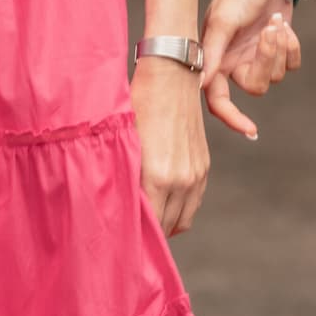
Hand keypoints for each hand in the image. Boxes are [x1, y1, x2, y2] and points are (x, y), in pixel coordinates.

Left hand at [132, 58, 209, 235]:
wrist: (170, 76)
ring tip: (146, 222)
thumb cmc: (138, 106)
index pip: (147, 224)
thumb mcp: (123, 143)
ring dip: (166, 225)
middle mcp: (180, 180)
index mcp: (157, 176)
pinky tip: (162, 205)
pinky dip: (179, 211)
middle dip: (148, 233)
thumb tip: (112, 206)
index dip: (132, 235)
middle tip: (127, 232)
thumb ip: (122, 178)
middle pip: (165, 227)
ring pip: (182, 221)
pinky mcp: (204, 167)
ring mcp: (195, 174)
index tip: (119, 238)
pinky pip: (193, 204)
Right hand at [199, 0, 302, 140]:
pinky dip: (291, 46)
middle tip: (271, 33)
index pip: (218, 100)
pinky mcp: (278, 49)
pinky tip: (283, 25)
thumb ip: (211, 54)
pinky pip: (291, 64)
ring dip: (280, 48)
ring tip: (275, 22)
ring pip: (276, 76)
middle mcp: (234, 63)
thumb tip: (200, 87)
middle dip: (268, 61)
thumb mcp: (222, 21)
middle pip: (256, 87)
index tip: (251, 131)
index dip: (232, 118)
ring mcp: (257, 57)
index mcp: (215, 60)